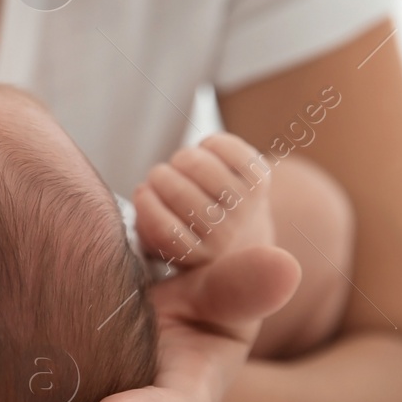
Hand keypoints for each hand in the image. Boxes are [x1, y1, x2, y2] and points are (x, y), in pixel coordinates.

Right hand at [134, 134, 272, 267]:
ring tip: (182, 167)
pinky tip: (208, 155)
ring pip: (197, 164)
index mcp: (194, 257)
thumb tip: (145, 192)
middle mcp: (223, 236)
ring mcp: (244, 207)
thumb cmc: (188, 230)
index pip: (163, 230)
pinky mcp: (259, 180)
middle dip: (160, 176)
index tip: (143, 192)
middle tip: (161, 178)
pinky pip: (224, 147)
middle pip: (178, 191)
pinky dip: (209, 144)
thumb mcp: (160, 243)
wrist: (241, 233)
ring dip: (182, 159)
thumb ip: (146, 226)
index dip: (145, 202)